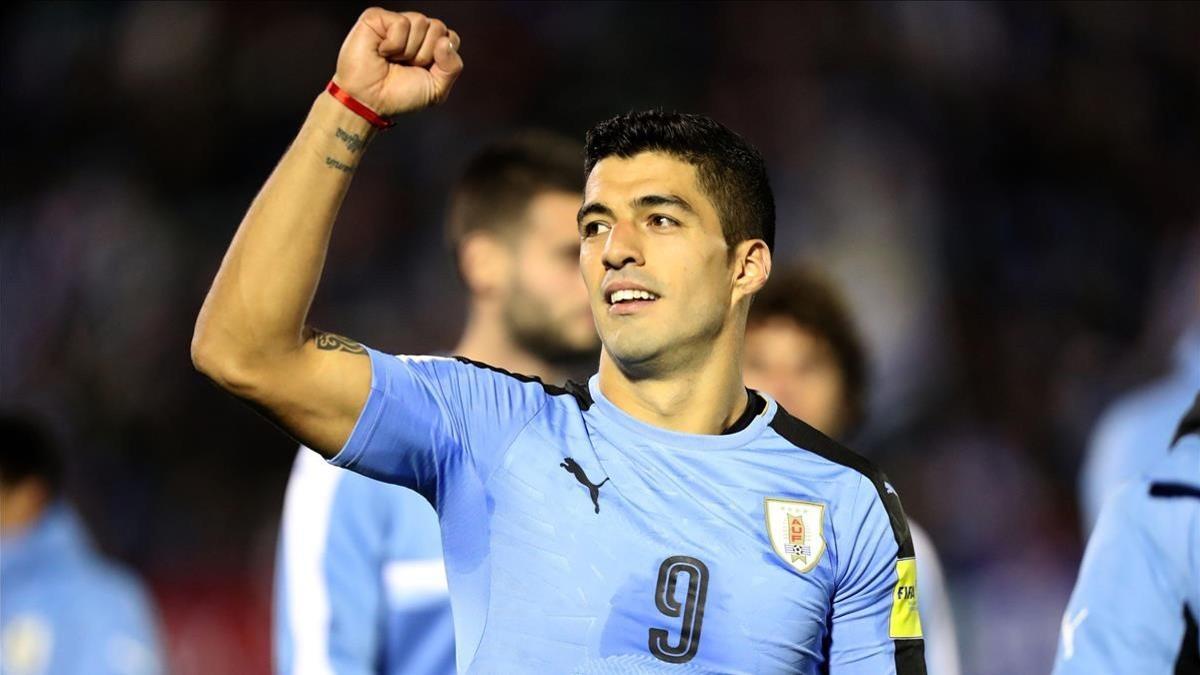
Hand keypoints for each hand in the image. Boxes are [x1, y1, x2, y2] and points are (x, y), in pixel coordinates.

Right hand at [333, 8, 462, 115]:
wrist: (369, 101)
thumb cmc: (398, 95)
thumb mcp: (436, 89)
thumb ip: (453, 67)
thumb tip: (445, 41)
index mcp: (430, 45)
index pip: (451, 37)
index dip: (441, 58)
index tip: (423, 71)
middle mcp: (415, 31)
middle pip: (438, 27)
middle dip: (425, 54)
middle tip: (405, 66)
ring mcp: (396, 23)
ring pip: (421, 22)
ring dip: (408, 50)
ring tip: (392, 59)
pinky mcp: (377, 18)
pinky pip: (401, 23)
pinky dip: (393, 43)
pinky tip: (382, 51)